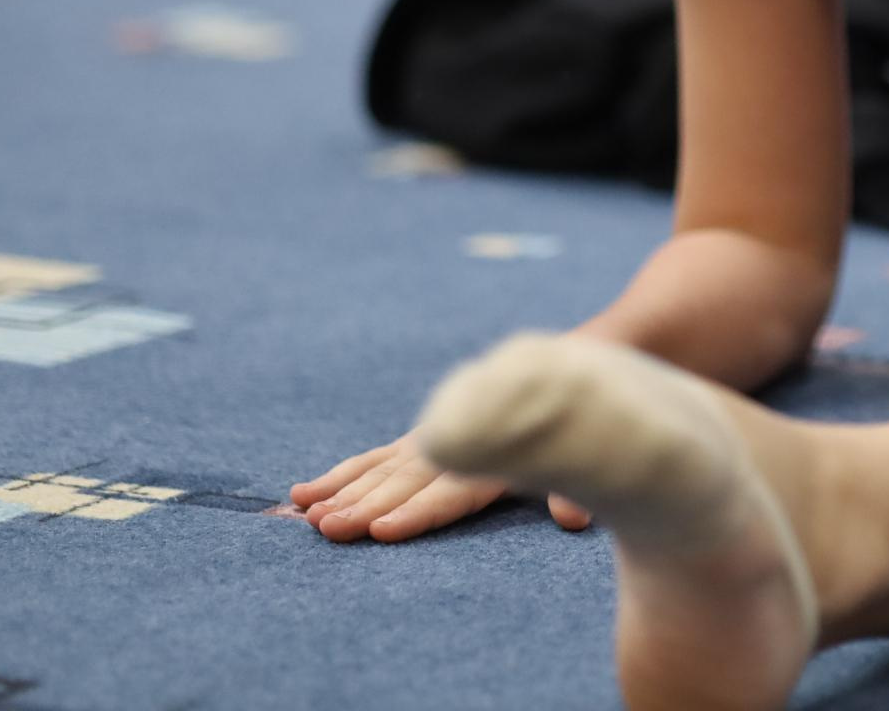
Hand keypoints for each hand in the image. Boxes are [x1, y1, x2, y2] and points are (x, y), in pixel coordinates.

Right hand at [288, 431, 592, 542]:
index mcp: (499, 454)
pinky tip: (305, 493)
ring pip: (383, 469)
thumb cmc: (580, 420)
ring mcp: (435, 439)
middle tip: (326, 528)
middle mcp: (458, 443)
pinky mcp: (422, 438)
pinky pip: (375, 460)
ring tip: (307, 514)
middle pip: (407, 481)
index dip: (418, 512)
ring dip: (344, 493)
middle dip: (365, 506)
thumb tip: (572, 518)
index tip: (381, 531)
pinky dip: (341, 476)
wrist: (575, 358)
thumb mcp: (583, 452)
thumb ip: (571, 489)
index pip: (453, 489)